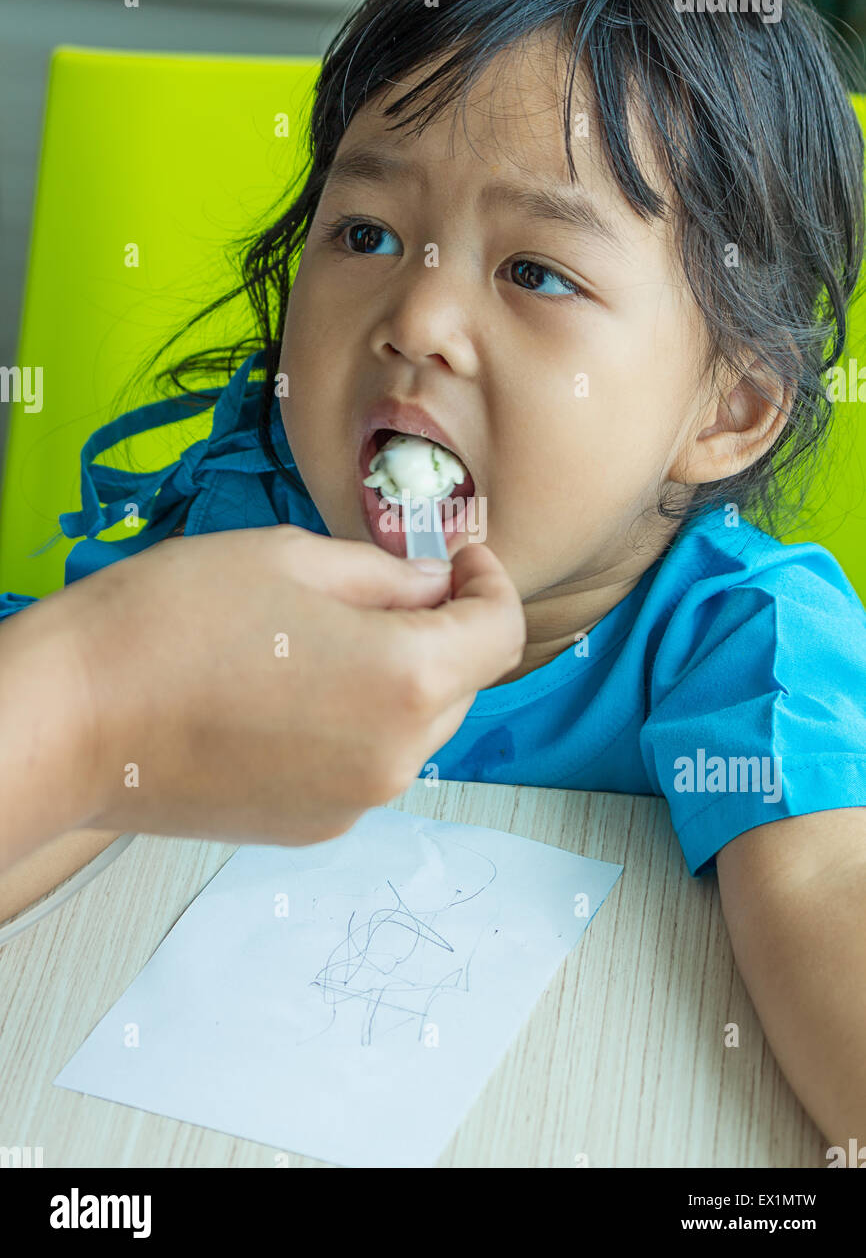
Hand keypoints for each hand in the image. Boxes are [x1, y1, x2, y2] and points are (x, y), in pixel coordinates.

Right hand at [66, 525, 524, 846]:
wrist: (73, 719)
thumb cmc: (170, 623)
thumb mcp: (291, 558)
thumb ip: (386, 574)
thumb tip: (433, 585)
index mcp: (408, 680)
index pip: (498, 633)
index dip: (490, 585)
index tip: (462, 562)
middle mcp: (397, 757)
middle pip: (461, 684)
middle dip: (439, 631)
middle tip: (382, 588)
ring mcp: (356, 803)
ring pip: (414, 728)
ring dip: (395, 681)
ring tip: (316, 640)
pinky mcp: (313, 828)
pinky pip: (366, 764)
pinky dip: (353, 725)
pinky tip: (287, 691)